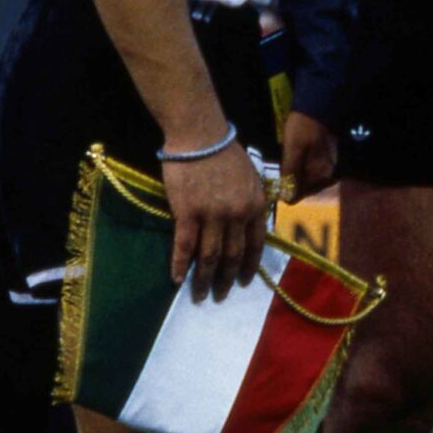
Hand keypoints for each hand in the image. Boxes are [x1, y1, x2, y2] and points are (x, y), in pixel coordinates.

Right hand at [163, 142, 268, 302]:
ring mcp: (212, 215)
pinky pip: (184, 246)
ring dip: (203, 279)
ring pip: (209, 256)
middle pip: (231, 255)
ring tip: (199, 295)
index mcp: (255, 205)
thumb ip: (251, 202)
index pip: (255, 245)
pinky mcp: (187, 213)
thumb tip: (248, 227)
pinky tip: (176, 278)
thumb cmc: (224, 152)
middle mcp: (237, 214)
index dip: (247, 267)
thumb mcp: (250, 177)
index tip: (242, 282)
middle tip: (219, 296)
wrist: (199, 135)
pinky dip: (180, 265)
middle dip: (225, 279)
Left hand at [279, 109, 337, 201]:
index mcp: (320, 175)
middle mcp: (327, 176)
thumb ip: (291, 174)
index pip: (297, 195)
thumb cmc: (302, 127)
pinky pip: (310, 172)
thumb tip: (286, 198)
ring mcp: (328, 168)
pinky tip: (296, 157)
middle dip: (290, 181)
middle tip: (281, 165)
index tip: (276, 177)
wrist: (316, 107)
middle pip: (302, 190)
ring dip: (295, 174)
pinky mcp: (326, 161)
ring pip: (305, 181)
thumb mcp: (292, 150)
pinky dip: (302, 168)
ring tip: (287, 159)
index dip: (284, 188)